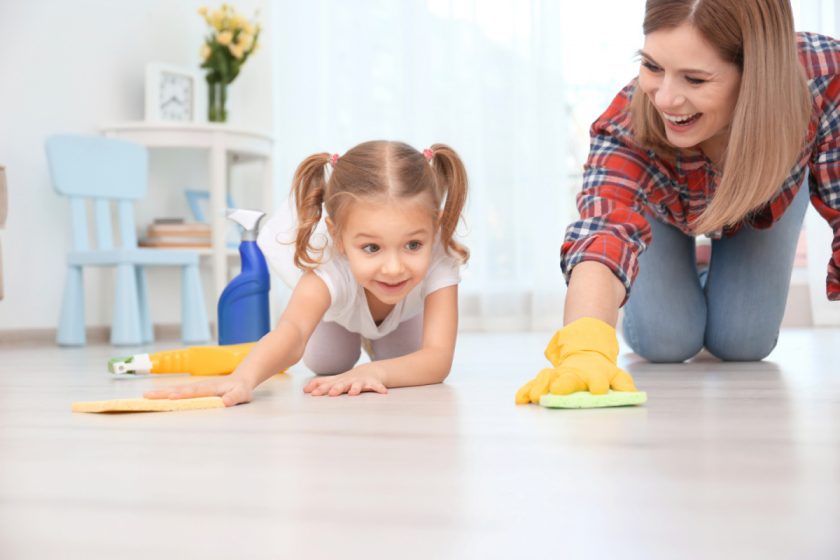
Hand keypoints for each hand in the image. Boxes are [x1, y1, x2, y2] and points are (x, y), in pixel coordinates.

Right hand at [144, 376, 253, 406]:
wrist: (240, 379)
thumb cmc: (241, 389)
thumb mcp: (242, 394)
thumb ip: (234, 397)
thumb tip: (225, 401)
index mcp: (210, 388)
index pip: (194, 391)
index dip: (183, 394)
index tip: (170, 397)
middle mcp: (200, 386)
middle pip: (179, 389)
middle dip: (163, 393)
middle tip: (147, 396)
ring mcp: (195, 387)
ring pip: (176, 389)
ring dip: (161, 392)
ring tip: (146, 396)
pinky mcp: (193, 389)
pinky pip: (178, 392)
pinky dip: (166, 394)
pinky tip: (156, 396)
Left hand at [304, 363, 387, 396]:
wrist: (370, 372)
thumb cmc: (349, 379)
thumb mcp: (335, 381)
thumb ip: (321, 384)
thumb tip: (304, 390)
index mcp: (339, 382)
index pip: (328, 386)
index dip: (321, 389)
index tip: (313, 394)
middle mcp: (349, 381)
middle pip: (342, 385)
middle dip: (337, 388)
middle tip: (332, 393)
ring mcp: (361, 382)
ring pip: (358, 385)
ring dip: (356, 388)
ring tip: (353, 393)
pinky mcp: (373, 383)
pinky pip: (377, 386)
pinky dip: (380, 388)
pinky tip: (383, 392)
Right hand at [515, 317, 637, 404]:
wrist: (582, 352)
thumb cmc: (599, 369)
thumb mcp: (615, 374)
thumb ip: (624, 384)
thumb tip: (633, 394)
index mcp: (593, 373)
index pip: (597, 378)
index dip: (598, 383)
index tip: (599, 390)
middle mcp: (573, 373)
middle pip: (568, 378)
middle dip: (563, 384)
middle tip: (557, 390)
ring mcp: (557, 375)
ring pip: (547, 378)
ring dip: (540, 387)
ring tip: (534, 397)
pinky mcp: (545, 380)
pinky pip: (533, 384)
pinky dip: (525, 391)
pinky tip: (520, 400)